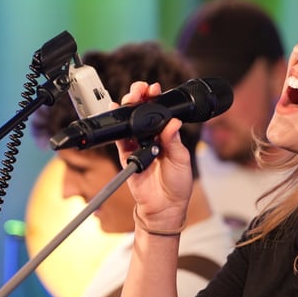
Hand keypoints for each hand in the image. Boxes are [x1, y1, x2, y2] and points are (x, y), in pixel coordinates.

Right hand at [114, 81, 193, 231]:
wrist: (164, 207)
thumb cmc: (177, 185)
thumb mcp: (181, 160)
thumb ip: (174, 141)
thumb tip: (172, 123)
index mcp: (167, 135)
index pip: (160, 112)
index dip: (156, 99)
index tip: (155, 89)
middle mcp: (152, 137)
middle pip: (142, 112)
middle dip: (140, 97)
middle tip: (141, 89)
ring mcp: (138, 145)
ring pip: (130, 121)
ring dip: (128, 107)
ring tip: (131, 97)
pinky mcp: (126, 155)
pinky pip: (119, 139)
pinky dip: (117, 127)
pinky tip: (116, 112)